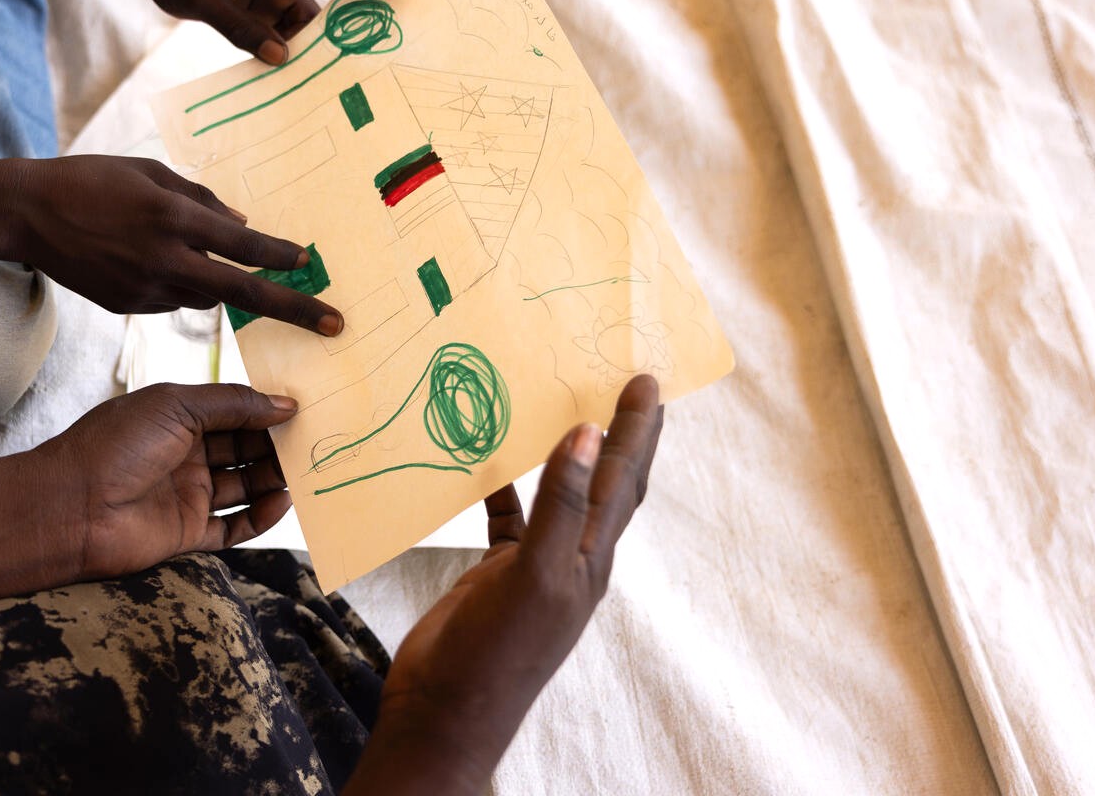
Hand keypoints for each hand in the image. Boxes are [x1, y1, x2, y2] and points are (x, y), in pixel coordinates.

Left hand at [0, 384, 297, 603]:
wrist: (70, 507)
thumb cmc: (115, 445)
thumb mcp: (177, 405)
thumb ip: (234, 404)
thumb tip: (285, 404)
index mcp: (177, 417)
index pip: (234, 411)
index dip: (267, 409)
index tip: (306, 407)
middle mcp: (184, 454)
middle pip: (243, 448)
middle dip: (278, 444)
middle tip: (318, 440)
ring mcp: (186, 494)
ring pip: (243, 486)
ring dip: (275, 479)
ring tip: (308, 471)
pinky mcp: (186, 534)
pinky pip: (233, 527)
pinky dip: (260, 517)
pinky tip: (282, 503)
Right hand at [6, 154, 342, 333]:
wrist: (26, 213)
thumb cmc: (91, 180)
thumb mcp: (150, 172)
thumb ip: (201, 200)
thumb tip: (244, 226)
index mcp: (173, 218)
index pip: (244, 245)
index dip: (282, 257)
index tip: (313, 266)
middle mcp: (164, 260)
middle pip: (242, 292)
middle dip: (293, 309)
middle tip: (335, 324)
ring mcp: (144, 289)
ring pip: (204, 295)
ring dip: (214, 280)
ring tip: (174, 249)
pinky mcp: (127, 306)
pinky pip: (171, 299)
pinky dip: (175, 282)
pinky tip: (142, 257)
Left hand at [132, 0, 400, 62]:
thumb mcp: (203, 0)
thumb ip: (239, 28)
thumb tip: (279, 58)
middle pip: (317, 2)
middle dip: (338, 27)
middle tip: (364, 55)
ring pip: (300, 23)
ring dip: (305, 48)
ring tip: (320, 78)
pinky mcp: (257, 7)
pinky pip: (279, 32)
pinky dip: (283, 51)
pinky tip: (289, 76)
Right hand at [343, 375, 663, 795]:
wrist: (446, 713)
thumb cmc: (498, 654)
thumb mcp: (537, 577)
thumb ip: (562, 506)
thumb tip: (588, 435)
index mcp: (591, 558)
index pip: (622, 480)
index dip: (636, 430)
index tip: (647, 382)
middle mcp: (571, 556)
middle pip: (605, 482)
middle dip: (621, 434)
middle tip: (631, 385)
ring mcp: (534, 564)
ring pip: (556, 492)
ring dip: (562, 451)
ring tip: (563, 404)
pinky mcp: (496, 572)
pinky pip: (506, 515)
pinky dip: (499, 484)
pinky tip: (485, 458)